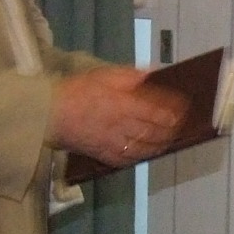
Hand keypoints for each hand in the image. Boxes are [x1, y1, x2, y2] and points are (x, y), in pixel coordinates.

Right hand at [48, 65, 185, 166]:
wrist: (48, 114)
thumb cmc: (76, 90)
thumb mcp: (103, 74)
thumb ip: (129, 76)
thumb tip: (151, 74)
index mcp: (123, 104)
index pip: (156, 110)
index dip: (173, 110)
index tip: (184, 108)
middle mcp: (122, 126)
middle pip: (154, 132)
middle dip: (170, 129)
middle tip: (180, 126)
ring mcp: (113, 143)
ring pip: (144, 148)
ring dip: (160, 145)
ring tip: (168, 141)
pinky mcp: (103, 155)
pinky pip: (127, 159)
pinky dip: (141, 156)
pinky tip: (146, 153)